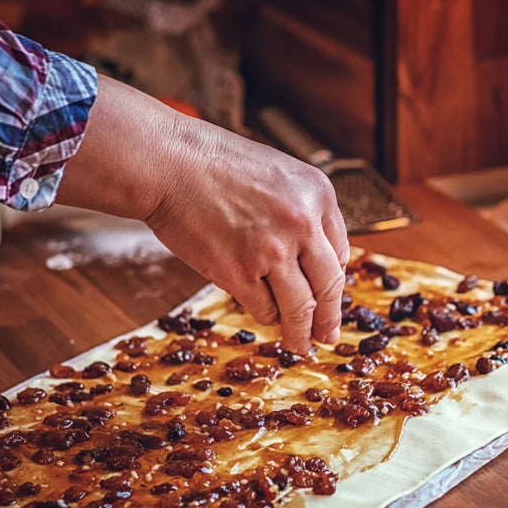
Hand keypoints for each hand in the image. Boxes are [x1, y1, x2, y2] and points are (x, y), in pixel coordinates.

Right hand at [59, 75, 348, 352]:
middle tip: (328, 336)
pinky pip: (264, 308)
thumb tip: (310, 258)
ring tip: (299, 345)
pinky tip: (263, 317)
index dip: (334, 281)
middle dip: (328, 317)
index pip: (340, 252)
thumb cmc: (212, 164)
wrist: (167, 163)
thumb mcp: (277, 175)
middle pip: (328, 285)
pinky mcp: (240, 273)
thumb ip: (299, 211)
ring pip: (300, 307)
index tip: (331, 298)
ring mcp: (273, 250)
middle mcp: (304, 223)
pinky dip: (265, 315)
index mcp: (318, 194)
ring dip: (300, 332)